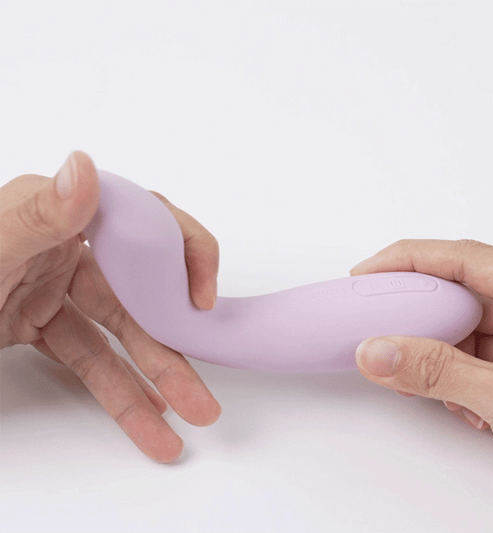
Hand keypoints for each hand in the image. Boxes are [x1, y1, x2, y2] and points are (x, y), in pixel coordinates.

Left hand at [0, 151, 220, 461]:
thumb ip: (36, 214)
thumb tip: (86, 167)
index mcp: (55, 212)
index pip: (142, 219)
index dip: (184, 253)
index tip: (199, 299)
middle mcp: (64, 246)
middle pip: (139, 290)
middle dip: (175, 340)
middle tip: (206, 381)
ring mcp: (55, 288)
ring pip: (119, 334)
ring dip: (154, 378)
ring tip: (187, 414)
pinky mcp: (43, 324)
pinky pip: (88, 358)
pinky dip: (117, 387)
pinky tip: (147, 414)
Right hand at [350, 239, 492, 478]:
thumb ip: (439, 372)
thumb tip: (378, 352)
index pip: (463, 258)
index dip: (408, 260)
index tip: (368, 274)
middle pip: (457, 294)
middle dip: (415, 318)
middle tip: (378, 325)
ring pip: (459, 330)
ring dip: (431, 357)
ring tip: (412, 378)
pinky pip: (469, 358)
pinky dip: (450, 378)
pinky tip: (455, 401)